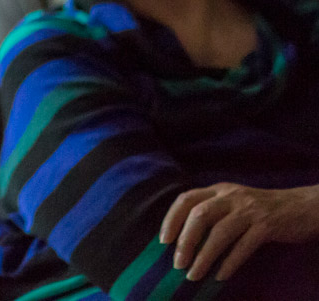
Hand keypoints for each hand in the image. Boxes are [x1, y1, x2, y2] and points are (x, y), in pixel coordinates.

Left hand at [160, 183, 318, 280]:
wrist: (301, 207)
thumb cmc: (260, 209)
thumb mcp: (233, 202)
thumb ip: (212, 211)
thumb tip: (183, 239)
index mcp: (218, 189)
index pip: (186, 199)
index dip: (171, 219)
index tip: (163, 241)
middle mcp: (231, 196)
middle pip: (199, 216)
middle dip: (185, 241)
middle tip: (177, 264)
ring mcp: (249, 210)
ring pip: (220, 233)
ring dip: (204, 256)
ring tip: (193, 275)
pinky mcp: (267, 225)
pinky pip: (244, 246)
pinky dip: (230, 262)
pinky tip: (220, 276)